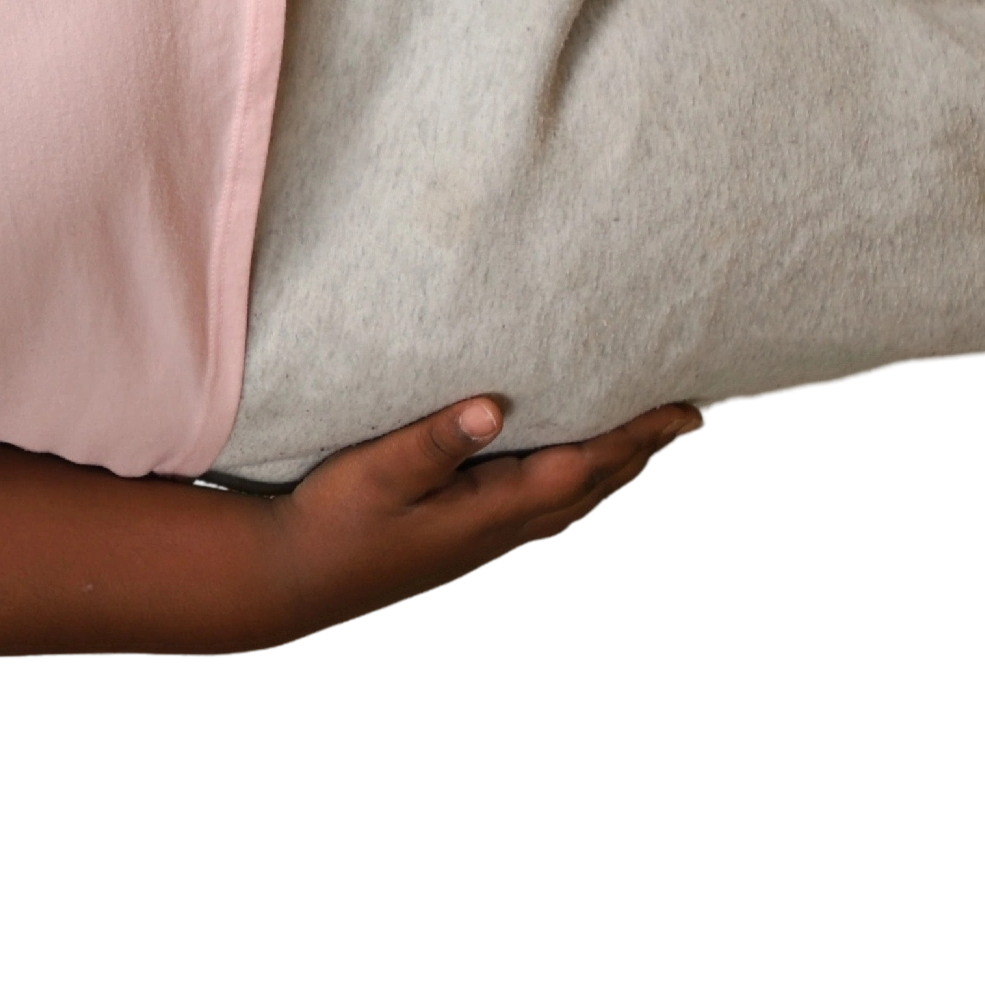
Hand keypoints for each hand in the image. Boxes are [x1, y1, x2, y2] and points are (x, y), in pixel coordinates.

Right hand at [257, 394, 706, 645]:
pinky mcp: (466, 537)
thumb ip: (434, 441)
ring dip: (618, 467)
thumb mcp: (376, 472)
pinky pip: (547, 505)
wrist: (294, 579)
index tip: (681, 406)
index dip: (635, 434)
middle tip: (690, 413)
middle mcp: (501, 528)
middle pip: (594, 485)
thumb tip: (491, 407)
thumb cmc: (332, 522)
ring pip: (575, 499)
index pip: (584, 465)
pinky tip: (572, 468)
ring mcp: (485, 538)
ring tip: (649, 437)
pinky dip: (580, 481)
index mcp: (491, 510)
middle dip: (643, 449)